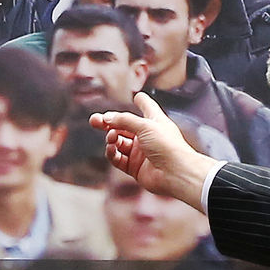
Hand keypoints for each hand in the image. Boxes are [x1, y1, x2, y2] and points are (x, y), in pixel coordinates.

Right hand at [94, 107, 220, 213]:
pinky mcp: (135, 167)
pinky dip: (112, 153)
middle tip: (94, 121)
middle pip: (124, 126)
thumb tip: (107, 118)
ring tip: (111, 138)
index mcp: (154, 122)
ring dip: (111, 138)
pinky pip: (118, 158)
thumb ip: (124, 120)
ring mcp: (140, 152)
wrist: (175, 173)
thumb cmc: (168, 146)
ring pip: (119, 142)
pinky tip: (111, 149)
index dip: (141, 101)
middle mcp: (147, 136)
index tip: (136, 96)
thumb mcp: (145, 125)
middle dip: (109, 123)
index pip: (147, 108)